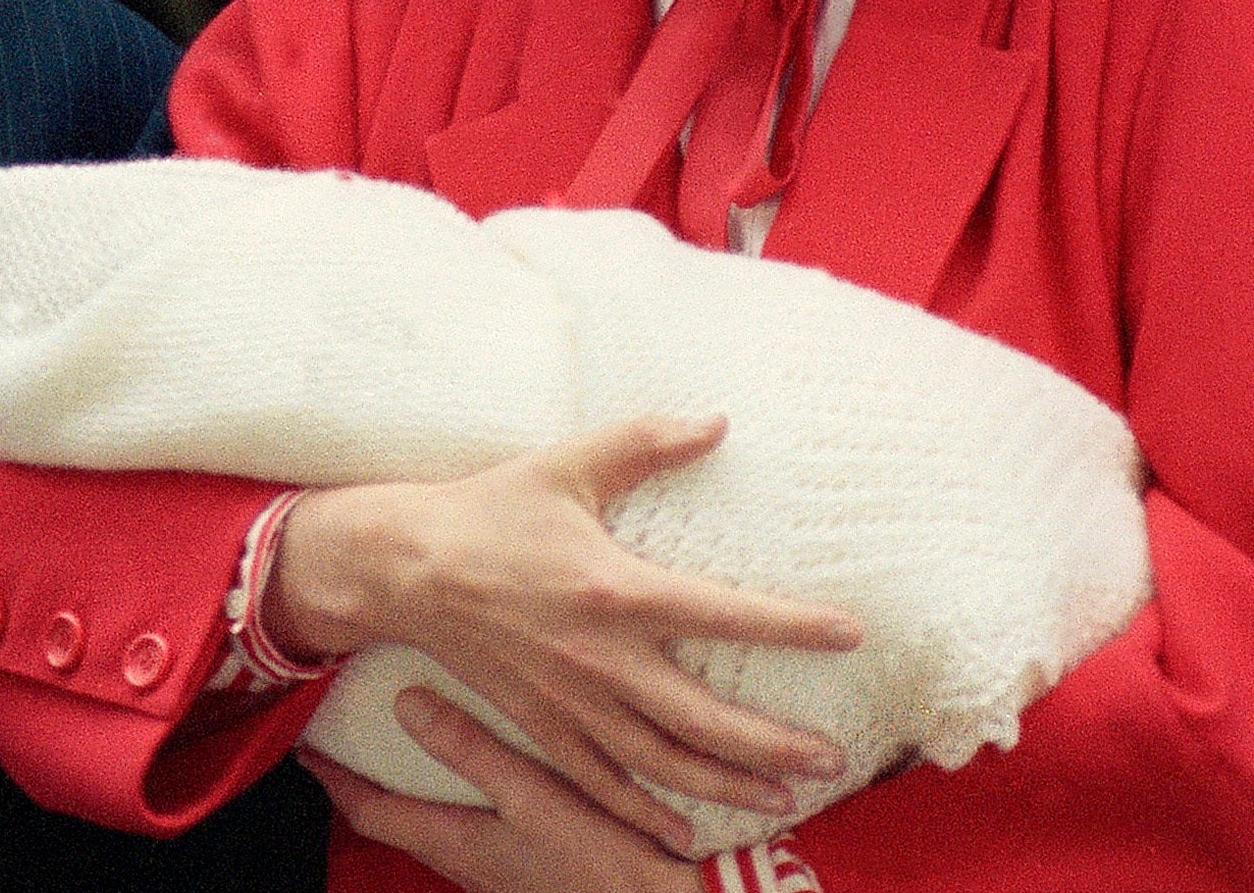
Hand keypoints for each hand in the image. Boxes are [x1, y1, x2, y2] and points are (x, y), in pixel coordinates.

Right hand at [265, 414, 858, 851]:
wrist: (404, 569)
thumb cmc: (490, 510)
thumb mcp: (569, 464)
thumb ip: (645, 443)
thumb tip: (716, 421)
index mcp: (615, 590)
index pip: (724, 614)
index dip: (792, 627)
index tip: (849, 633)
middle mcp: (601, 658)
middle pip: (705, 717)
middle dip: (774, 743)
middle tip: (832, 756)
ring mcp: (571, 702)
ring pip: (664, 761)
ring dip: (728, 784)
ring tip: (784, 796)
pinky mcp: (542, 724)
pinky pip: (602, 782)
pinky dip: (646, 812)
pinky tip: (685, 831)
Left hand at [301, 687, 704, 892]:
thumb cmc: (604, 861)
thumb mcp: (535, 796)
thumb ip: (471, 751)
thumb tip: (406, 705)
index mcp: (458, 843)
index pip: (371, 810)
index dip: (335, 779)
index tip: (308, 748)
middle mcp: (471, 866)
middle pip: (401, 824)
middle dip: (372, 787)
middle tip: (356, 745)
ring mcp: (504, 876)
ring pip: (441, 831)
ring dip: (422, 797)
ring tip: (417, 756)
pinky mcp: (537, 874)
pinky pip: (482, 837)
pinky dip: (468, 807)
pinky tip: (497, 787)